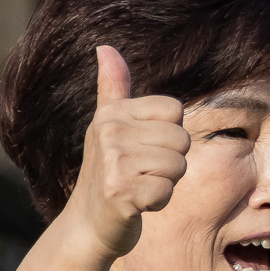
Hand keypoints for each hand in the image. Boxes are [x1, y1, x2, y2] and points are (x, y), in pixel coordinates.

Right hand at [66, 45, 188, 258]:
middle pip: (181, 138)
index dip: (169, 134)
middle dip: (170, 161)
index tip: (143, 147)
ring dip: (165, 182)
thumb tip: (106, 46)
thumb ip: (113, 87)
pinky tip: (136, 203)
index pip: (175, 109)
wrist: (88, 223)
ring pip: (178, 165)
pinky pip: (167, 191)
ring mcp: (113, 163)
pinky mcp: (121, 193)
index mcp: (112, 113)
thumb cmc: (108, 171)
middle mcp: (109, 132)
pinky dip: (157, 202)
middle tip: (141, 172)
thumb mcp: (108, 124)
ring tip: (138, 186)